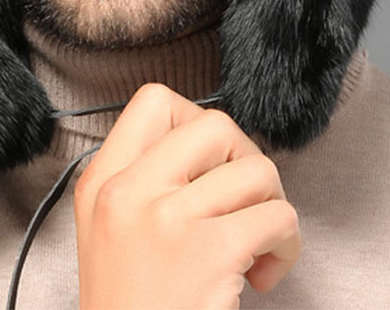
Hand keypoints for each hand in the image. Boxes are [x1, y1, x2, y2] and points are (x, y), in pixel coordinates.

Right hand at [74, 83, 300, 309]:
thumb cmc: (130, 306)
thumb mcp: (108, 228)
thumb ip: (143, 179)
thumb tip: (212, 149)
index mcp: (102, 181)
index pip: (154, 101)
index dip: (195, 124)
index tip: (208, 166)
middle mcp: (128, 190)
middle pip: (214, 124)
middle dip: (245, 160)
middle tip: (242, 202)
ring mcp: (167, 218)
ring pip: (257, 170)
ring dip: (272, 207)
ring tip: (257, 245)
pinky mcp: (208, 252)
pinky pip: (278, 216)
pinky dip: (287, 244)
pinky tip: (264, 275)